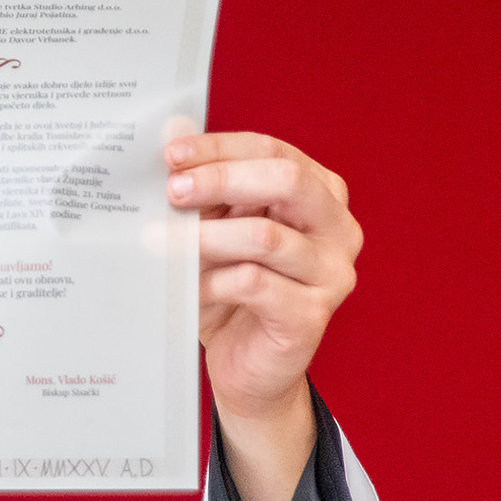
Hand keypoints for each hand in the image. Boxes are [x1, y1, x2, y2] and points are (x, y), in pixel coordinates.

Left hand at [166, 132, 361, 500]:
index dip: (221, 148)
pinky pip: (254, 285)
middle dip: (222, 179)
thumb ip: (204, 187)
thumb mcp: (215, 230)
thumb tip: (172, 131)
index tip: (172, 153)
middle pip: (286, 182)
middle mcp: (338, 230)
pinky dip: (210, 282)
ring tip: (162, 241)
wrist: (246, 368)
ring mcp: (331, 275)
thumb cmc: (230, 292)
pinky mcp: (312, 316)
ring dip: (206, 236)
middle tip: (172, 190)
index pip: (275, 152)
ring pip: (266, 237)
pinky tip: (186, 287)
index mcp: (321, 196)